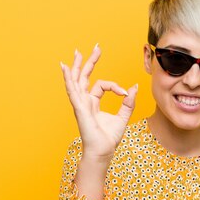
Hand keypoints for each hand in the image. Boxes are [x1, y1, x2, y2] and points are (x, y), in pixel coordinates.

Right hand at [60, 44, 137, 160]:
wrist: (103, 152)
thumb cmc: (109, 138)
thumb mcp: (123, 116)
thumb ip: (128, 102)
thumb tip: (134, 87)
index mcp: (93, 103)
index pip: (102, 85)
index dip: (115, 86)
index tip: (125, 93)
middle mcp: (85, 101)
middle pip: (84, 77)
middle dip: (89, 61)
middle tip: (96, 47)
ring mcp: (80, 104)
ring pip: (76, 81)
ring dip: (76, 66)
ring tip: (76, 52)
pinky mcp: (79, 108)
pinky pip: (73, 90)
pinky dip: (68, 79)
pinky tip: (65, 68)